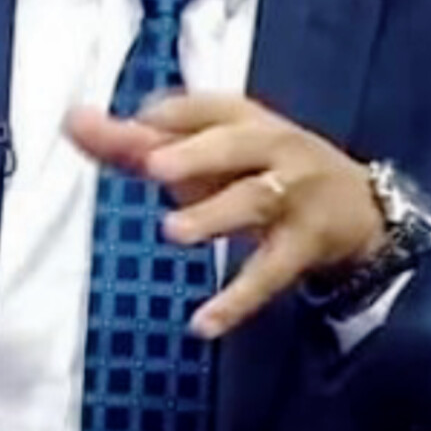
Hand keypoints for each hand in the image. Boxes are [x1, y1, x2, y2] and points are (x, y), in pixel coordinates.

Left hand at [66, 95, 384, 339]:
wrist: (359, 207)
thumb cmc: (259, 169)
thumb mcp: (207, 150)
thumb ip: (137, 141)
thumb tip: (71, 121)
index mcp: (244, 117)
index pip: (203, 107)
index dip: (166, 118)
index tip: (130, 129)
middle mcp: (272, 148)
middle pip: (236, 145)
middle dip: (197, 153)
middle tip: (153, 166)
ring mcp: (292, 197)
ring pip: (255, 201)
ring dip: (215, 215)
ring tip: (173, 231)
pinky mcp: (303, 248)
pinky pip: (269, 274)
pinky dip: (237, 300)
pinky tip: (203, 323)